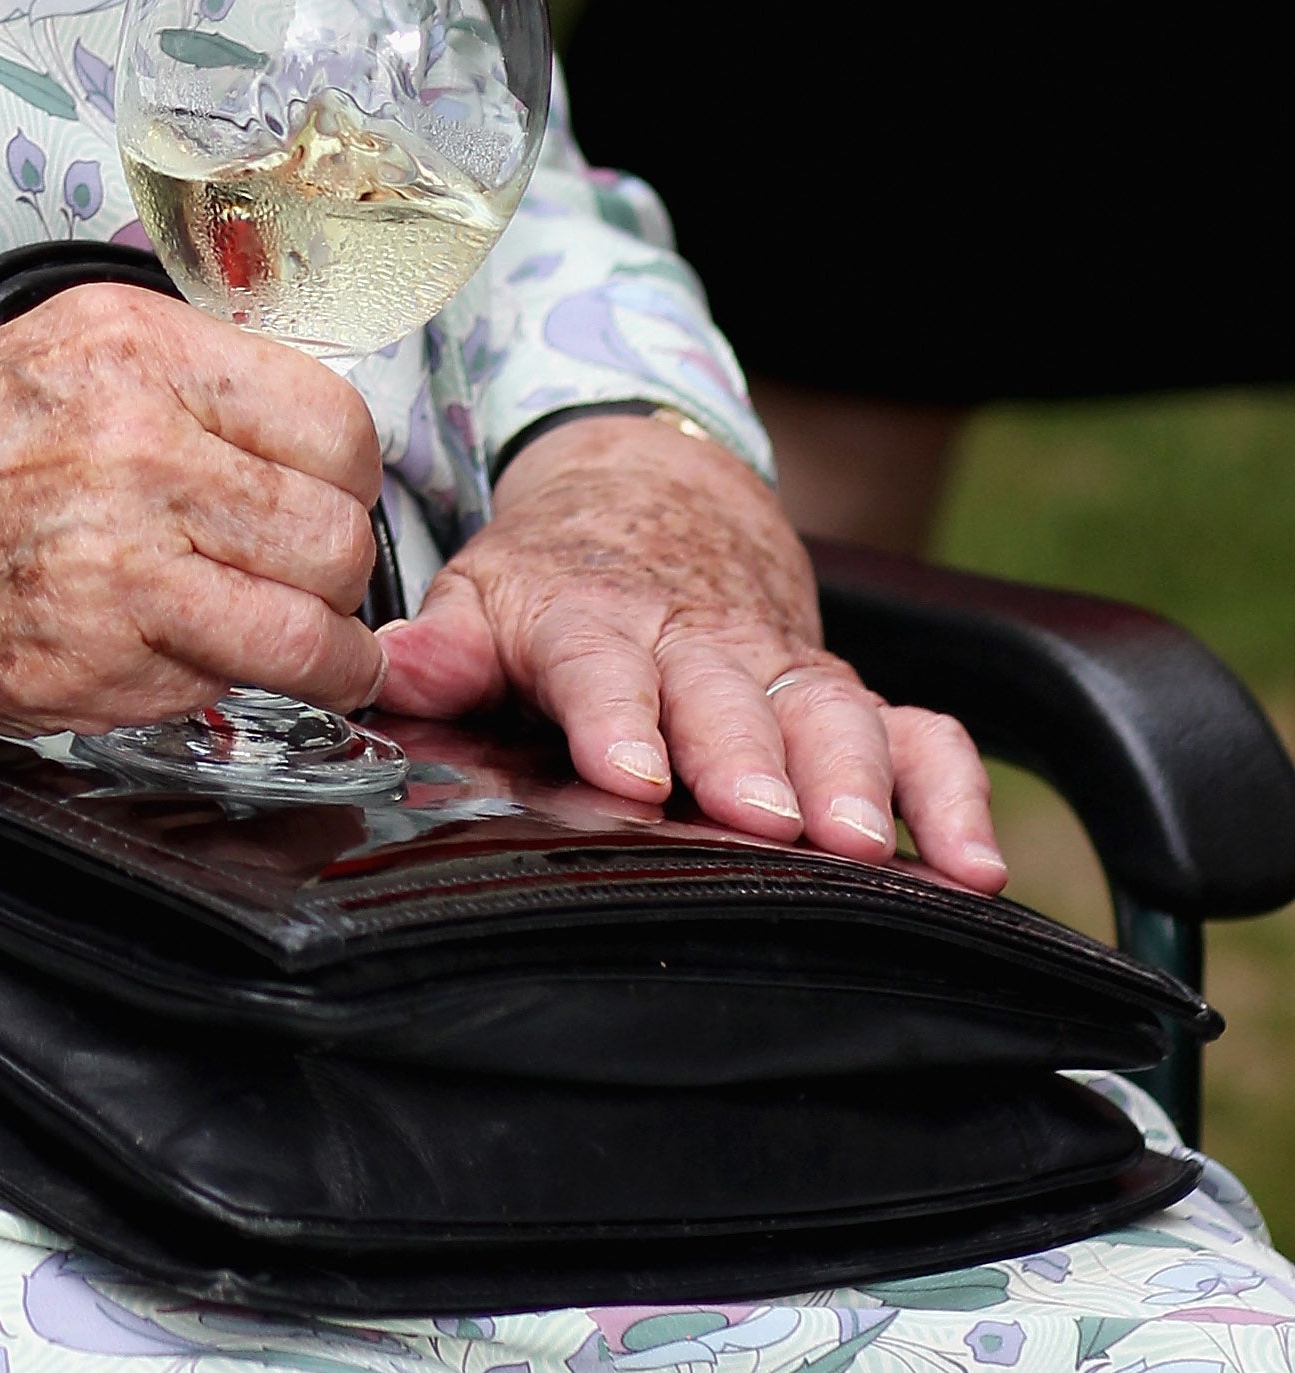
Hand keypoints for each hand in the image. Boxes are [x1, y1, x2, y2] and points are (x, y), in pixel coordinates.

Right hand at [0, 285, 385, 814]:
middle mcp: (132, 441)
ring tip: (307, 658)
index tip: (328, 495)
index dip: (343, 472)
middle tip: (311, 583)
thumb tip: (283, 447)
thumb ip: (166, 391)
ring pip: (307, 626)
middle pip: (335, 525)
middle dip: (337, 569)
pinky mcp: (81, 661)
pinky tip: (180, 669)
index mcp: (126, 345)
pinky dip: (219, 692)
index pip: (330, 415)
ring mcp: (111, 558)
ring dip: (319, 652)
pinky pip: (216, 688)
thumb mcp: (36, 353)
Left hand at [375, 417, 1003, 886]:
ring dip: (856, 779)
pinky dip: (957, 791)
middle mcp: (700, 646)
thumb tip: (395, 671)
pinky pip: (922, 734)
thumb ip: (442, 647)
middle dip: (750, 758)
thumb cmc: (555, 585)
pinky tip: (976, 864)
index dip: (616, 717)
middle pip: (729, 698)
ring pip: (832, 715)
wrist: (656, 508)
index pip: (601, 665)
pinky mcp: (847, 697)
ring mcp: (783, 672)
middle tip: (768, 821)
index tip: (631, 771)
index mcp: (594, 623)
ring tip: (867, 847)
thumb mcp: (482, 597)